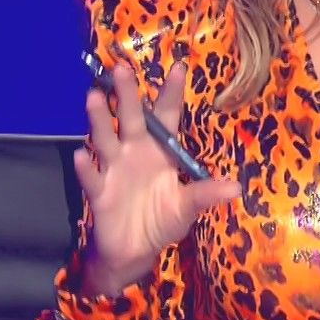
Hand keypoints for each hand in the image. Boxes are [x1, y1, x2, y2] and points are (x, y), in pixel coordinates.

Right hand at [73, 59, 239, 296]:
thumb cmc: (163, 220)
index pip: (166, 116)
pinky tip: (82, 155)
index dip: (171, 94)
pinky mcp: (100, 192)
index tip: (179, 68)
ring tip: (94, 97)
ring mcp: (114, 169)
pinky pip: (93, 178)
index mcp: (159, 150)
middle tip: (121, 68)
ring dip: (99, 119)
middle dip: (127, 94)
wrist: (135, 250)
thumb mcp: (188, 207)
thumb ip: (206, 194)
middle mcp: (134, 151)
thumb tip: (236, 188)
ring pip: (105, 139)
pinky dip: (87, 168)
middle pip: (130, 118)